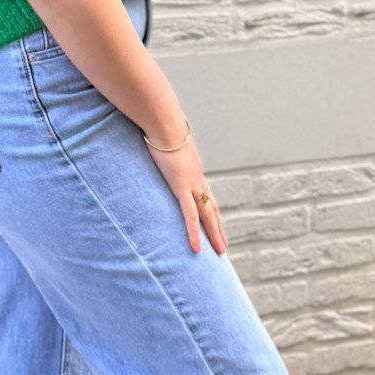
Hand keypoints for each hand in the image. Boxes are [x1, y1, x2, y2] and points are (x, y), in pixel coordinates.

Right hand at [143, 125, 226, 254]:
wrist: (164, 123)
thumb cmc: (160, 127)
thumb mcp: (162, 140)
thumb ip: (160, 146)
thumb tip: (150, 142)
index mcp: (193, 169)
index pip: (205, 194)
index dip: (210, 209)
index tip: (214, 221)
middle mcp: (197, 179)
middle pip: (211, 208)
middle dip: (218, 227)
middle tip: (223, 244)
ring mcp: (191, 184)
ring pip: (207, 216)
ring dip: (215, 234)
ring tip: (220, 251)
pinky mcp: (181, 188)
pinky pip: (190, 216)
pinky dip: (194, 233)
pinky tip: (197, 248)